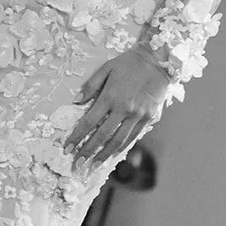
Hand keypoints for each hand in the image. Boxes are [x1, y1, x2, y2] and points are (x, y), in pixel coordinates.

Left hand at [64, 47, 170, 168]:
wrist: (158, 59)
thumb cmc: (129, 62)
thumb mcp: (107, 68)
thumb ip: (91, 86)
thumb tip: (76, 101)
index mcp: (109, 96)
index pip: (89, 122)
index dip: (77, 137)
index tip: (67, 148)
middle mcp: (123, 108)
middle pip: (102, 135)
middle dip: (87, 152)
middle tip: (77, 164)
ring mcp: (137, 115)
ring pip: (118, 140)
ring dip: (104, 154)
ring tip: (94, 165)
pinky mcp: (149, 117)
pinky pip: (133, 136)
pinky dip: (122, 147)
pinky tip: (114, 154)